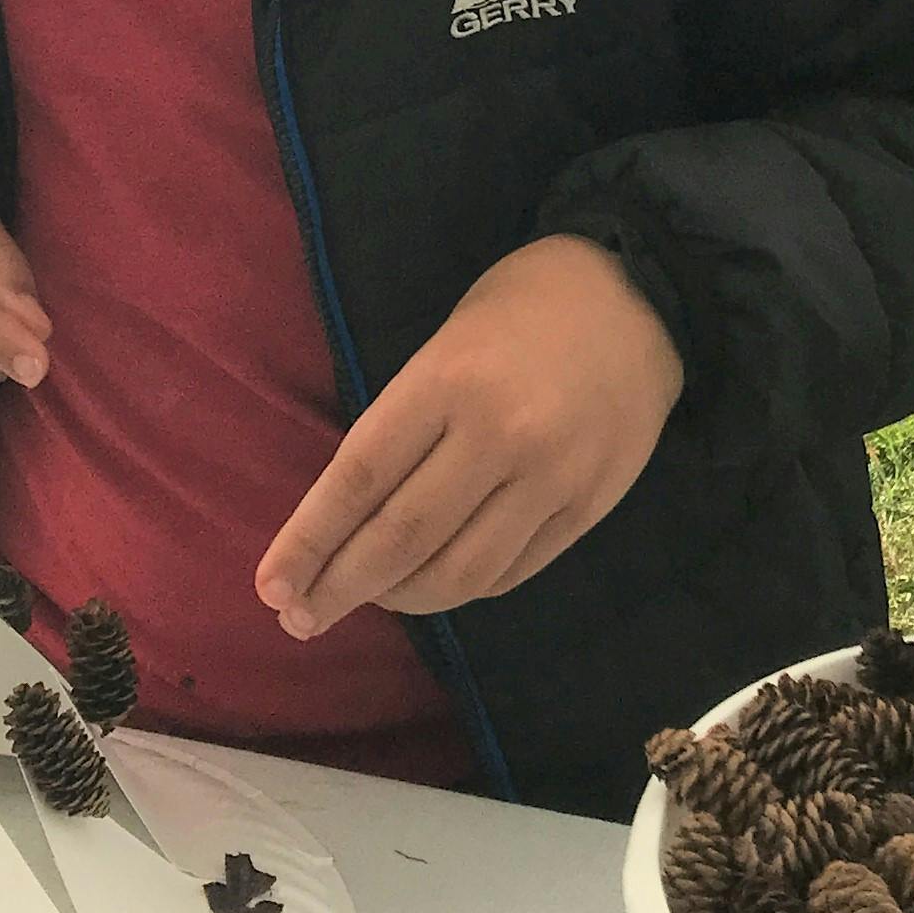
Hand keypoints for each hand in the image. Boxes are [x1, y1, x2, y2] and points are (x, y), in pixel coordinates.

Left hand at [255, 234, 682, 635]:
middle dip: (339, 587)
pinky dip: (460, 590)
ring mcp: (553, 479)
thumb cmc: (520, 310)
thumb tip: (343, 521)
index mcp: (448, 381)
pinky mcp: (589, 509)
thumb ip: (402, 428)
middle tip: (298, 616)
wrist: (643, 297)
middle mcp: (501, 436)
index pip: (360, 479)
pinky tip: (431, 583)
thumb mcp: (443, 344)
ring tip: (368, 597)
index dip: (309, 542)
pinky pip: (509, 574)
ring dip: (400, 598)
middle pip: (402, 539)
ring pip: (458, 573)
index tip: (270, 586)